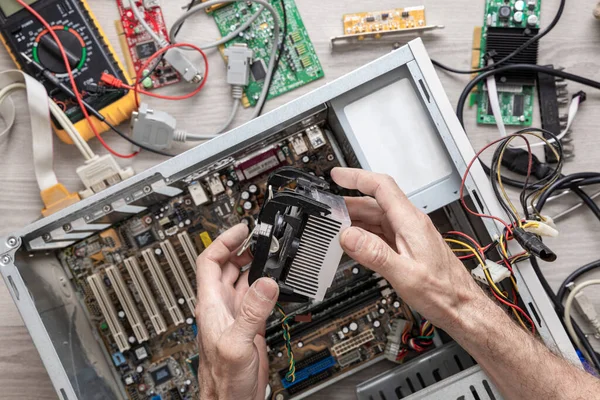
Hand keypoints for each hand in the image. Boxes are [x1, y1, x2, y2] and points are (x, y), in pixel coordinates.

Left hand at [195, 224, 278, 399]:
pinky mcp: (249, 325)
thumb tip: (266, 281)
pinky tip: (275, 281)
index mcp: (211, 304)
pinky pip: (256, 296)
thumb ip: (251, 311)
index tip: (242, 229)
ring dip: (254, 264)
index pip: (210, 261)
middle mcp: (221, 306)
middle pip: (227, 266)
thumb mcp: (238, 343)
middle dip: (242, 248)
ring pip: (243, 279)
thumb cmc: (223, 380)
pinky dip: (266, 284)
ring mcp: (235, 314)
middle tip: (261, 238)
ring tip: (269, 252)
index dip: (224, 241)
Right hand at [331, 168, 487, 333]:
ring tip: (334, 226)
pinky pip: (381, 232)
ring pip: (376, 218)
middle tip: (327, 210)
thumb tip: (348, 235)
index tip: (337, 175)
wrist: (462, 307)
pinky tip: (353, 242)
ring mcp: (409, 235)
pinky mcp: (407, 246)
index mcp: (411, 222)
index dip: (357, 177)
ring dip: (354, 219)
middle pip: (375, 202)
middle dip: (348, 203)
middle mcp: (411, 224)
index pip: (382, 186)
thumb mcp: (405, 275)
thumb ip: (374, 254)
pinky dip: (363, 234)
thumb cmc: (443, 292)